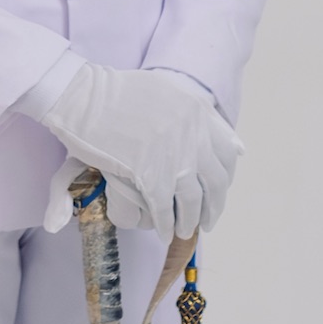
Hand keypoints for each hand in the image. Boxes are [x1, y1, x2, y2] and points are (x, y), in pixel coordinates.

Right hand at [39, 64, 241, 241]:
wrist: (83, 97)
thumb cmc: (117, 92)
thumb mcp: (168, 91)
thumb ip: (200, 115)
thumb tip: (239, 147)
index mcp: (199, 112)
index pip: (227, 153)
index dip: (226, 176)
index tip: (219, 189)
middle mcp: (193, 135)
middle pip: (215, 181)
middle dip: (214, 206)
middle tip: (208, 219)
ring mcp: (174, 158)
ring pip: (192, 201)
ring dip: (190, 221)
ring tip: (185, 230)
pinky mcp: (150, 177)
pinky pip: (165, 210)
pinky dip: (167, 225)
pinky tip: (164, 232)